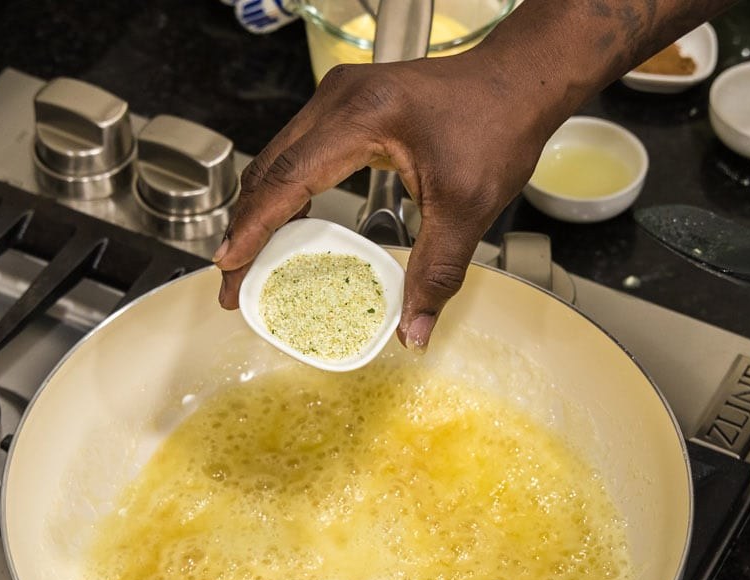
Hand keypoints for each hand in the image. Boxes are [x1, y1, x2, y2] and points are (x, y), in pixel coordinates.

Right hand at [213, 52, 561, 349]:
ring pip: (279, 158)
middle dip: (246, 228)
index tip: (231, 266)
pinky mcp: (347, 106)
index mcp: (362, 117)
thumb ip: (436, 271)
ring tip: (249, 260)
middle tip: (234, 283)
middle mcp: (340, 99)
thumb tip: (413, 329)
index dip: (254, 227)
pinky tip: (284, 225)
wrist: (519, 81)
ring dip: (261, 210)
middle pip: (270, 168)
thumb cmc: (499, 123)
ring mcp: (340, 98)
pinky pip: (299, 151)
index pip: (289, 178)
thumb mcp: (469, 207)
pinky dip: (285, 191)